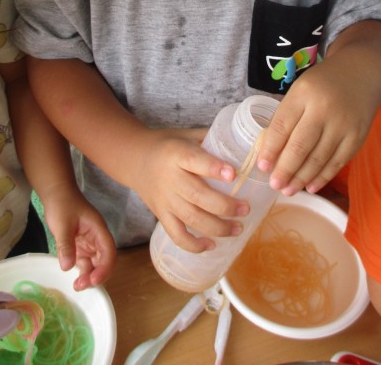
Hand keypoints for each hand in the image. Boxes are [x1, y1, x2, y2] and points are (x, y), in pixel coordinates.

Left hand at [42, 187, 117, 289]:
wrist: (56, 193)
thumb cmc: (62, 204)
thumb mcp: (62, 225)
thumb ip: (66, 245)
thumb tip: (67, 267)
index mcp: (98, 230)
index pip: (109, 251)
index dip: (105, 267)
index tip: (94, 280)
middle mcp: (97, 238)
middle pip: (104, 260)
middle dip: (97, 275)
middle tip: (80, 286)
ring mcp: (89, 242)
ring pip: (95, 263)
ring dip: (89, 275)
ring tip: (76, 286)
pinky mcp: (80, 245)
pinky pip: (85, 261)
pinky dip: (81, 270)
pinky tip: (73, 276)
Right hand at [129, 128, 249, 252]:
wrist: (134, 159)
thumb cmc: (168, 145)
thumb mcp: (187, 135)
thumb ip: (211, 140)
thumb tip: (244, 146)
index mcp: (177, 154)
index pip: (195, 161)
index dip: (214, 168)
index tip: (234, 175)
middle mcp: (170, 178)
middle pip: (198, 196)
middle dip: (225, 206)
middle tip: (246, 209)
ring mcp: (165, 199)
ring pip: (191, 218)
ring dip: (217, 227)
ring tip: (238, 228)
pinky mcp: (161, 215)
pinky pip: (177, 235)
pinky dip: (194, 245)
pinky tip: (212, 245)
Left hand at [257, 21, 380, 194]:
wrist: (362, 72)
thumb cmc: (324, 83)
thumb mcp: (301, 89)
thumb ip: (287, 115)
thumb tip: (269, 150)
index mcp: (303, 93)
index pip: (282, 126)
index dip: (270, 149)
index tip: (261, 166)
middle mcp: (323, 108)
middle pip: (300, 146)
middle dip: (284, 169)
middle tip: (274, 184)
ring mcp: (343, 124)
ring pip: (318, 158)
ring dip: (301, 178)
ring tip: (288, 189)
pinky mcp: (357, 136)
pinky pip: (337, 162)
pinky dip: (323, 177)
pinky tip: (310, 186)